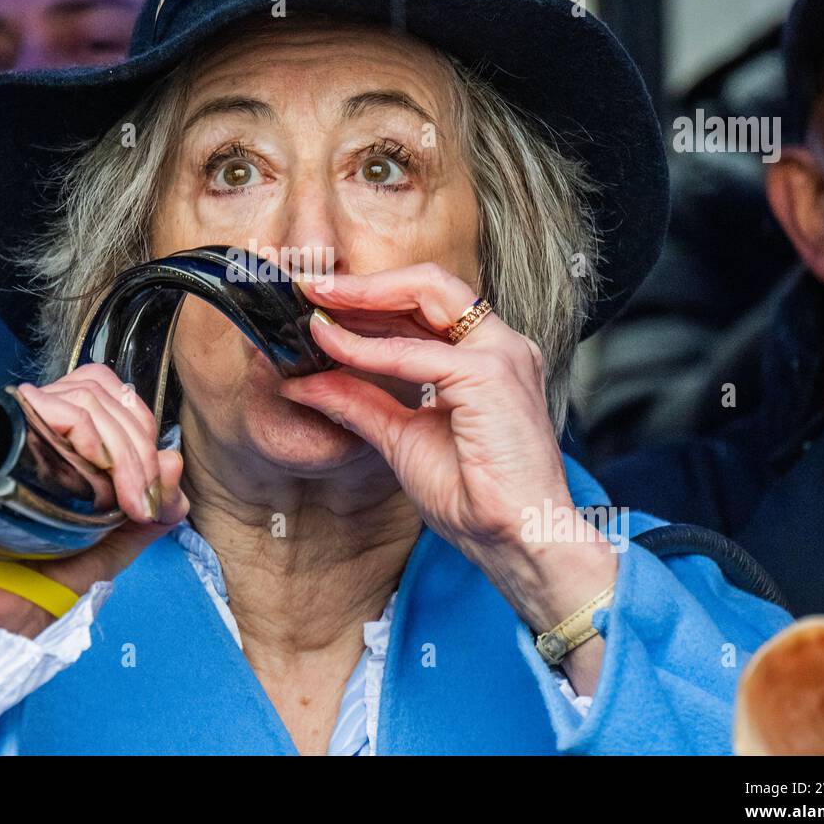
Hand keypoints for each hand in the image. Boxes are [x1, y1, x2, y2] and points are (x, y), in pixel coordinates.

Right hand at [0, 366, 189, 637]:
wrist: (11, 603)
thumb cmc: (55, 569)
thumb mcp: (118, 537)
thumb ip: (154, 505)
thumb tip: (176, 463)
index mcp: (61, 429)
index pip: (108, 390)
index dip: (140, 426)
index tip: (153, 486)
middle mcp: (38, 417)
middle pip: (103, 392)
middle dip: (141, 449)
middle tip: (146, 501)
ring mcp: (22, 421)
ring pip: (91, 402)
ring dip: (127, 453)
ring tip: (130, 501)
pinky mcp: (12, 430)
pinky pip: (72, 417)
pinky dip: (105, 450)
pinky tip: (111, 490)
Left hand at [278, 265, 616, 666]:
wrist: (516, 540)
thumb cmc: (475, 497)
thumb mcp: (401, 438)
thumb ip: (360, 402)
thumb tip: (307, 381)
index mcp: (486, 357)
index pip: (425, 306)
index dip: (372, 298)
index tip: (321, 302)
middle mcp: (500, 344)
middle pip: (429, 284)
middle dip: (365, 283)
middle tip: (311, 288)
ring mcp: (501, 354)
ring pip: (426, 295)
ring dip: (363, 297)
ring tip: (315, 300)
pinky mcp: (491, 375)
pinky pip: (414, 351)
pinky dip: (367, 347)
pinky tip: (331, 345)